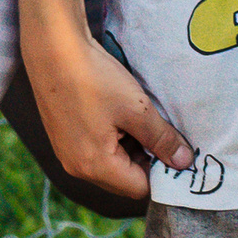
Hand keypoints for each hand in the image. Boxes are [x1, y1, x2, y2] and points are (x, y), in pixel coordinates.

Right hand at [24, 30, 192, 202]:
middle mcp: (77, 168)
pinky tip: (121, 112)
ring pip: (112, 163)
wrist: (53, 49)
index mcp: (95, 166)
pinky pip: (97, 150)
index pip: (140, 188)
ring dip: (132, 146)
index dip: (163, 173)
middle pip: (124, 178)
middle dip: (147, 159)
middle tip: (163, 131)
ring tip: (140, 117)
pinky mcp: (64, 138)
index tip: (179, 151)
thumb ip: (162, 140)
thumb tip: (184, 162)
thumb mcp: (137, 109)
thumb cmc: (94, 79)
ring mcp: (68, 153)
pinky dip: (114, 137)